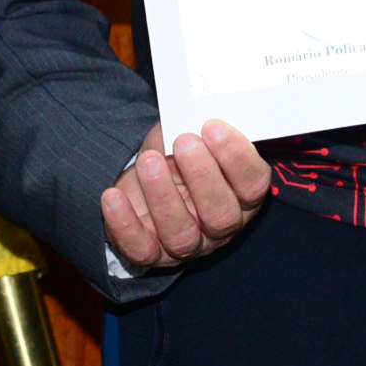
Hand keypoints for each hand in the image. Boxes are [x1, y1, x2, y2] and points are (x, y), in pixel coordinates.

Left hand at [102, 121, 271, 267]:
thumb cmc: (175, 153)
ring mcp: (189, 244)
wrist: (142, 176)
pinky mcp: (152, 254)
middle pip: (222, 215)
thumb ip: (198, 125)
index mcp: (241, 195)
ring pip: (182, 235)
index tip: (212, 127)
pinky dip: (124, 224)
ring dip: (164, 196)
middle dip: (203, 176)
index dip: (237, 158)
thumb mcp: (190, 131)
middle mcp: (221, 225)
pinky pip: (140, 249)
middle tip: (185, 142)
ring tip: (149, 161)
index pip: (253, 184)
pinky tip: (112, 196)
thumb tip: (195, 110)